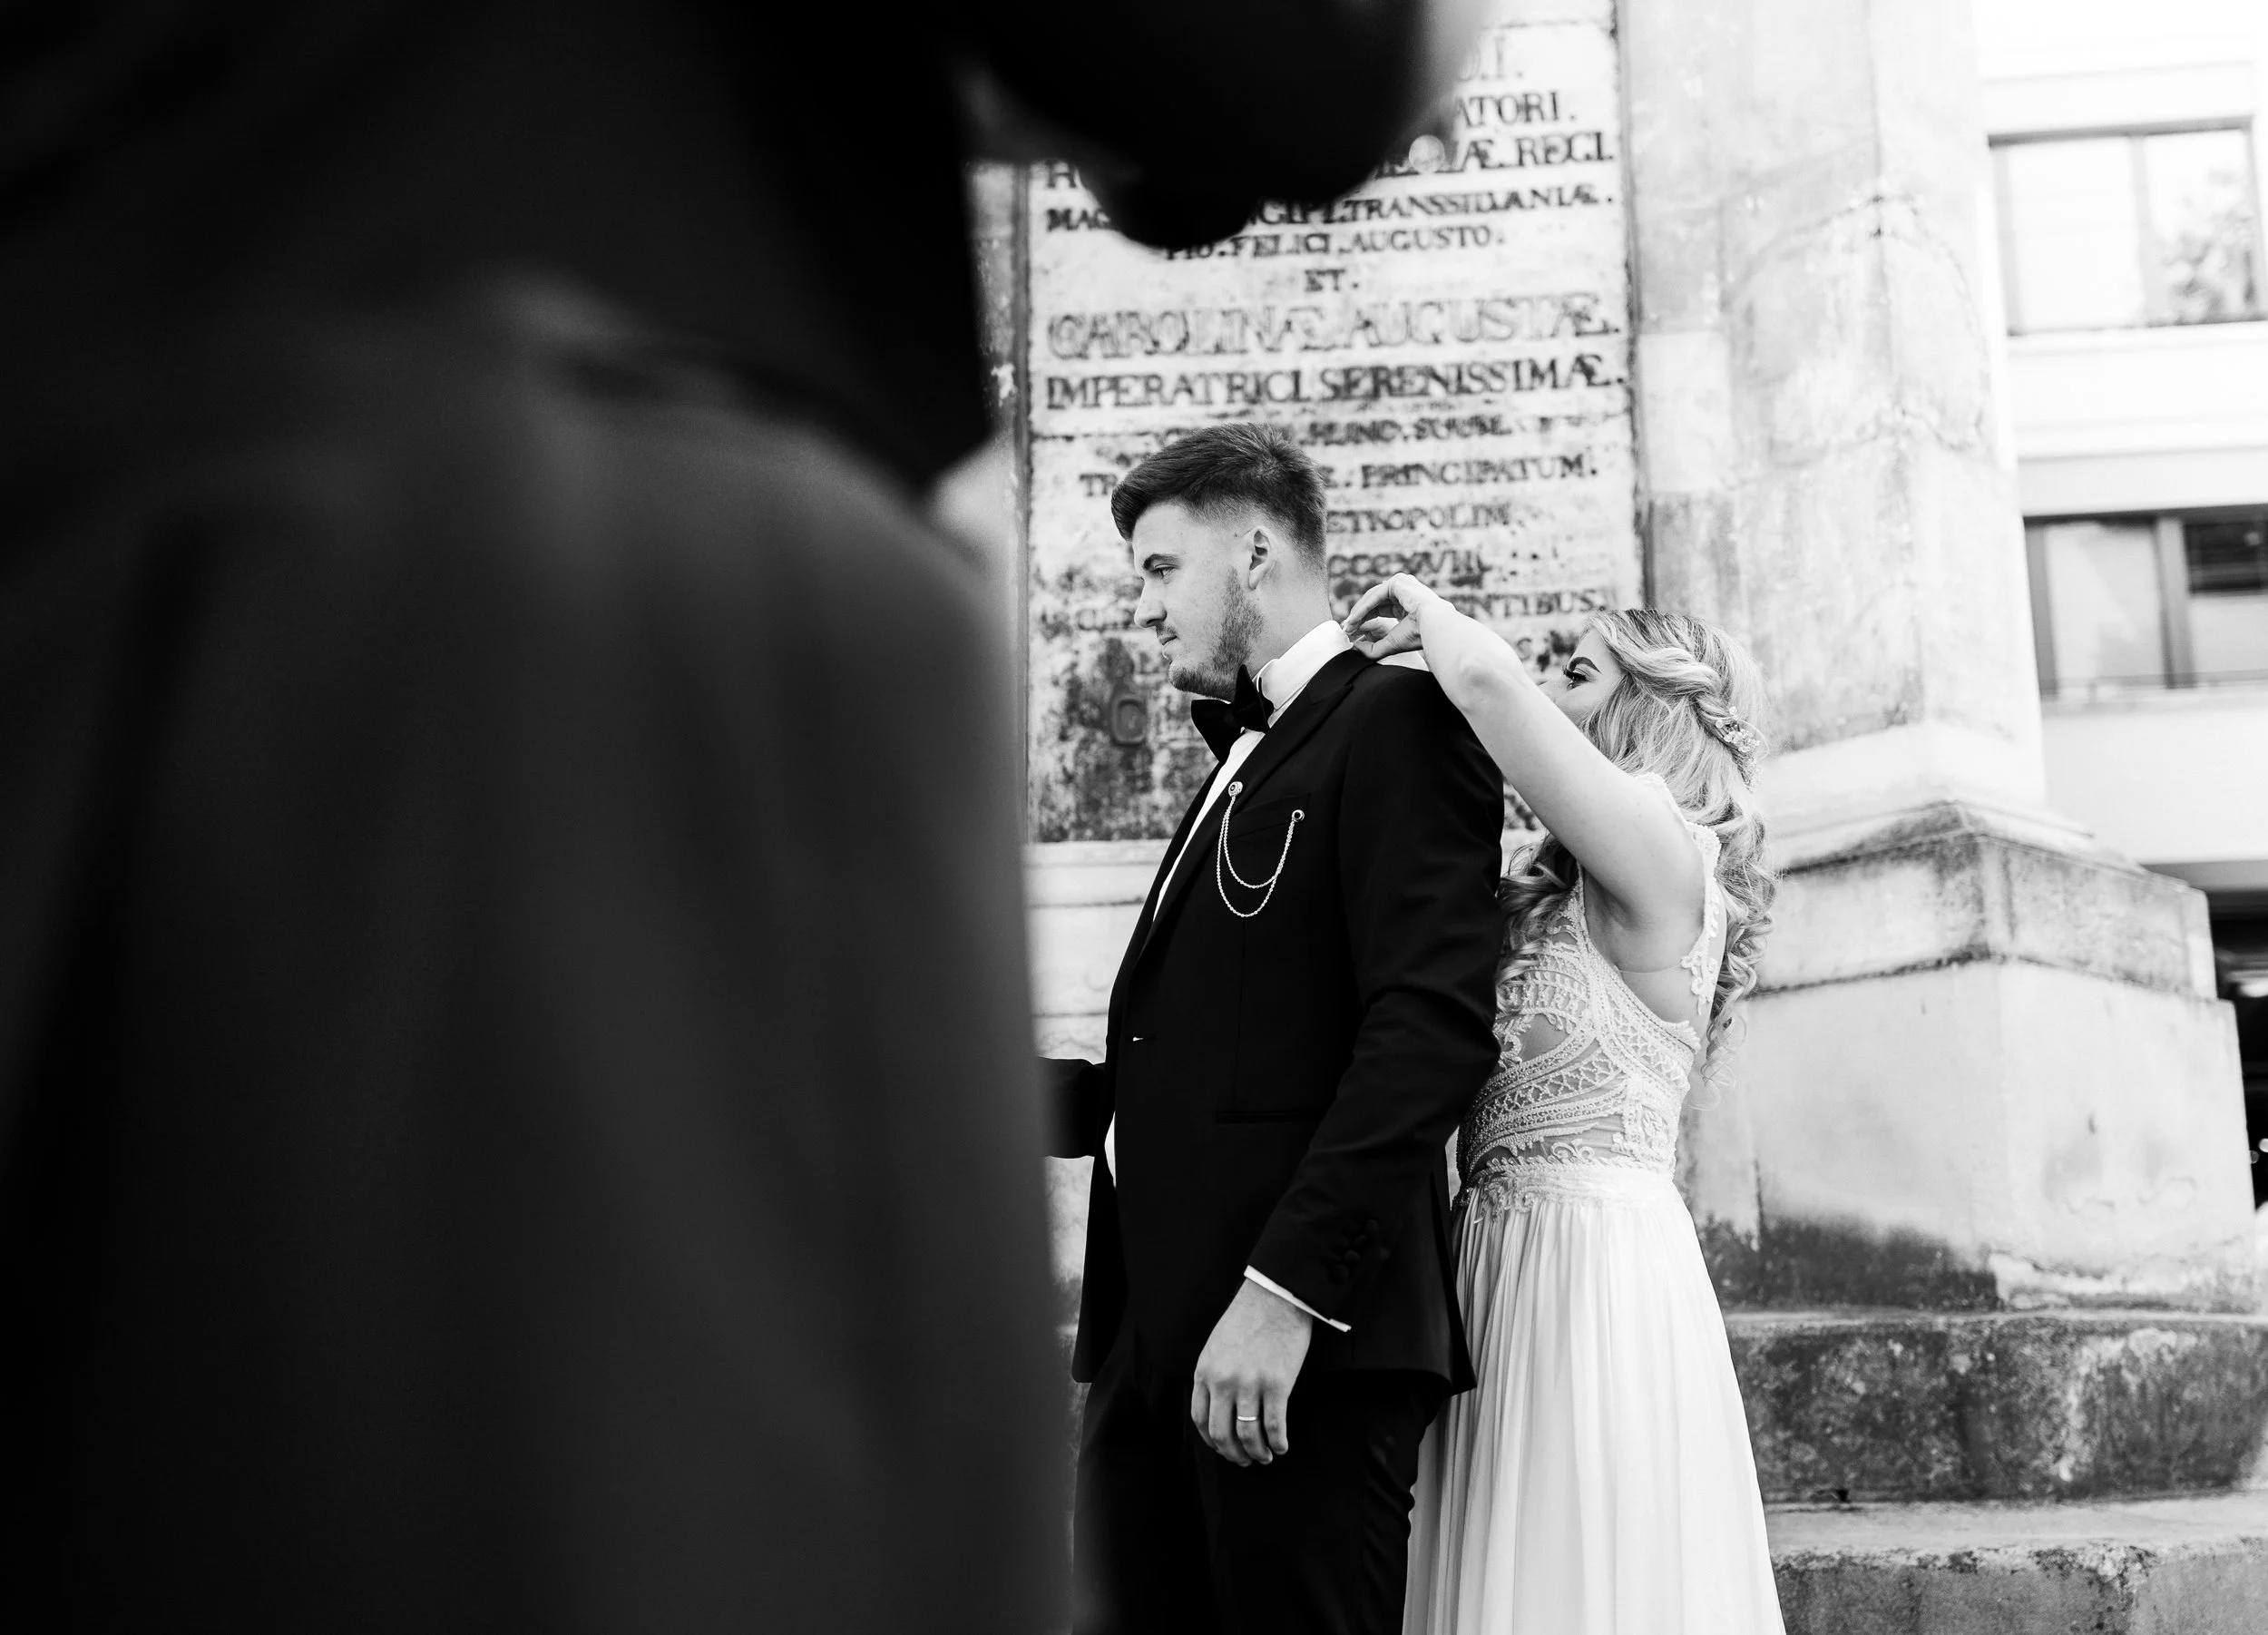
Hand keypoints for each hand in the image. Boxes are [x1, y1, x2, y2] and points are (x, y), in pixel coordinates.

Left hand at [1189, 1279, 1313, 1465]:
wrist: (1274, 1297)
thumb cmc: (1247, 1318)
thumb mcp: (1215, 1346)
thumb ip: (1212, 1375)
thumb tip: (1218, 1407)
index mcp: (1205, 1372)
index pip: (1200, 1419)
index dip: (1211, 1441)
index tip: (1222, 1448)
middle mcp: (1223, 1382)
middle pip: (1222, 1433)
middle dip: (1233, 1454)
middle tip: (1244, 1460)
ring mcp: (1250, 1385)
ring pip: (1249, 1435)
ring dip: (1257, 1453)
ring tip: (1265, 1457)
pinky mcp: (1277, 1385)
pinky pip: (1275, 1426)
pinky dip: (1278, 1442)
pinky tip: (1282, 1446)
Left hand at [1341, 573, 1443, 659]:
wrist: (1433, 627)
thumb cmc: (1419, 635)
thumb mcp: (1393, 642)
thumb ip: (1375, 648)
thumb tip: (1357, 649)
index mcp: (1408, 603)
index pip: (1380, 609)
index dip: (1364, 620)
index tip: (1352, 632)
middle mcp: (1405, 590)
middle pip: (1374, 602)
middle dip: (1358, 616)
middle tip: (1347, 629)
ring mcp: (1402, 584)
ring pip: (1372, 598)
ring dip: (1358, 613)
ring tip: (1348, 626)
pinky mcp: (1397, 582)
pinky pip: (1374, 596)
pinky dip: (1363, 609)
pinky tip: (1354, 620)